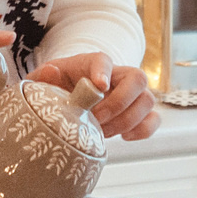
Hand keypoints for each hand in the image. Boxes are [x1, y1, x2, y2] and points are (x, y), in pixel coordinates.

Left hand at [29, 54, 157, 140]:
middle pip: (137, 78)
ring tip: (103, 132)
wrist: (70, 100)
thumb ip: (43, 77)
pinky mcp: (139, 113)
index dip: (103, 71)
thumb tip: (51, 71)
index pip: (103, 60)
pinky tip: (122, 137)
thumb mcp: (43, 82)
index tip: (99, 86)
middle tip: (97, 119)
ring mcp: (132, 94)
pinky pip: (153, 120)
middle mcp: (118, 75)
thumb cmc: (58, 89)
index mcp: (92, 64)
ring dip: (127, 120)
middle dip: (119, 102)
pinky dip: (142, 130)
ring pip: (148, 100)